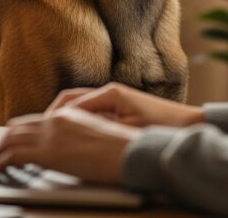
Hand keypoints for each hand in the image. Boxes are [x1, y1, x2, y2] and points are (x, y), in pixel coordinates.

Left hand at [0, 107, 140, 183]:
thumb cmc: (123, 149)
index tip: (7, 142)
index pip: (34, 121)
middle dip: (1, 142)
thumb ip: (76, 138)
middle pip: (18, 128)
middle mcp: (56, 119)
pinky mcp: (48, 152)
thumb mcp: (97, 136)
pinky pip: (12, 155)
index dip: (17, 132)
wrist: (133, 152)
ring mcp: (51, 134)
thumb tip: (65, 149)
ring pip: (10, 140)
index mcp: (69, 114)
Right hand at [47, 82, 204, 127]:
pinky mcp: (119, 107)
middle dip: (53, 115)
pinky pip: (91, 112)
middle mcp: (110, 91)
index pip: (69, 102)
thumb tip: (69, 124)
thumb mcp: (124, 130)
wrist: (186, 126)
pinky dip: (79, 121)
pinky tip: (76, 136)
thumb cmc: (160, 127)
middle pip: (70, 99)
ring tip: (53, 135)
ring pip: (79, 105)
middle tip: (41, 133)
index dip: (52, 117)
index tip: (41, 131)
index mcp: (109, 93)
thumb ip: (96, 126)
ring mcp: (114, 98)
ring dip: (65, 117)